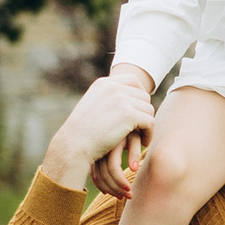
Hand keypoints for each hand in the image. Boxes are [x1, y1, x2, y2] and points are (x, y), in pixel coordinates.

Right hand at [42, 69, 154, 198]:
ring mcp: (121, 100)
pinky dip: (149, 133)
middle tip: (142, 127)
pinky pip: (150, 122)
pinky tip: (144, 142)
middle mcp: (113, 87)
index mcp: (104, 83)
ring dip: (147, 124)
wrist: (74, 144)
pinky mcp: (129, 115)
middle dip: (144, 112)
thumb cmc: (81, 132)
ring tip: (142, 136)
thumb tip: (127, 99)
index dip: (141, 94)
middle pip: (144, 96)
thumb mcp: (92, 107)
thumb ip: (108, 99)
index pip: (133, 80)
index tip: (140, 109)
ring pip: (149, 109)